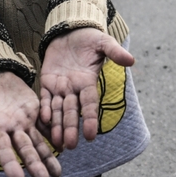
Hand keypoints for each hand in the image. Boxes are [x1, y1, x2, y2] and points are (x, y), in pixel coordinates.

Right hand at [0, 71, 60, 176]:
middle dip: (35, 165)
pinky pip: (46, 125)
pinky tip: (65, 146)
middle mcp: (11, 129)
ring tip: (58, 174)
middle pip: (25, 150)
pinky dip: (55, 135)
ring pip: (37, 142)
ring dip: (47, 157)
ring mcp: (24, 121)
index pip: (3, 149)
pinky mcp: (34, 111)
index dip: (11, 163)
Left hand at [39, 28, 134, 150]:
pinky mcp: (46, 81)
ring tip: (56, 143)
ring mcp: (60, 87)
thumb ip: (114, 52)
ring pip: (58, 110)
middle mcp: (74, 88)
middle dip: (71, 128)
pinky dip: (44, 109)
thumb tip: (131, 60)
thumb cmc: (89, 38)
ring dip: (57, 125)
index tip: (91, 135)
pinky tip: (44, 121)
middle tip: (70, 146)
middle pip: (72, 111)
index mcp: (88, 82)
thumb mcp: (103, 42)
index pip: (90, 104)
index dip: (90, 119)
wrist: (69, 30)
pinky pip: (44, 98)